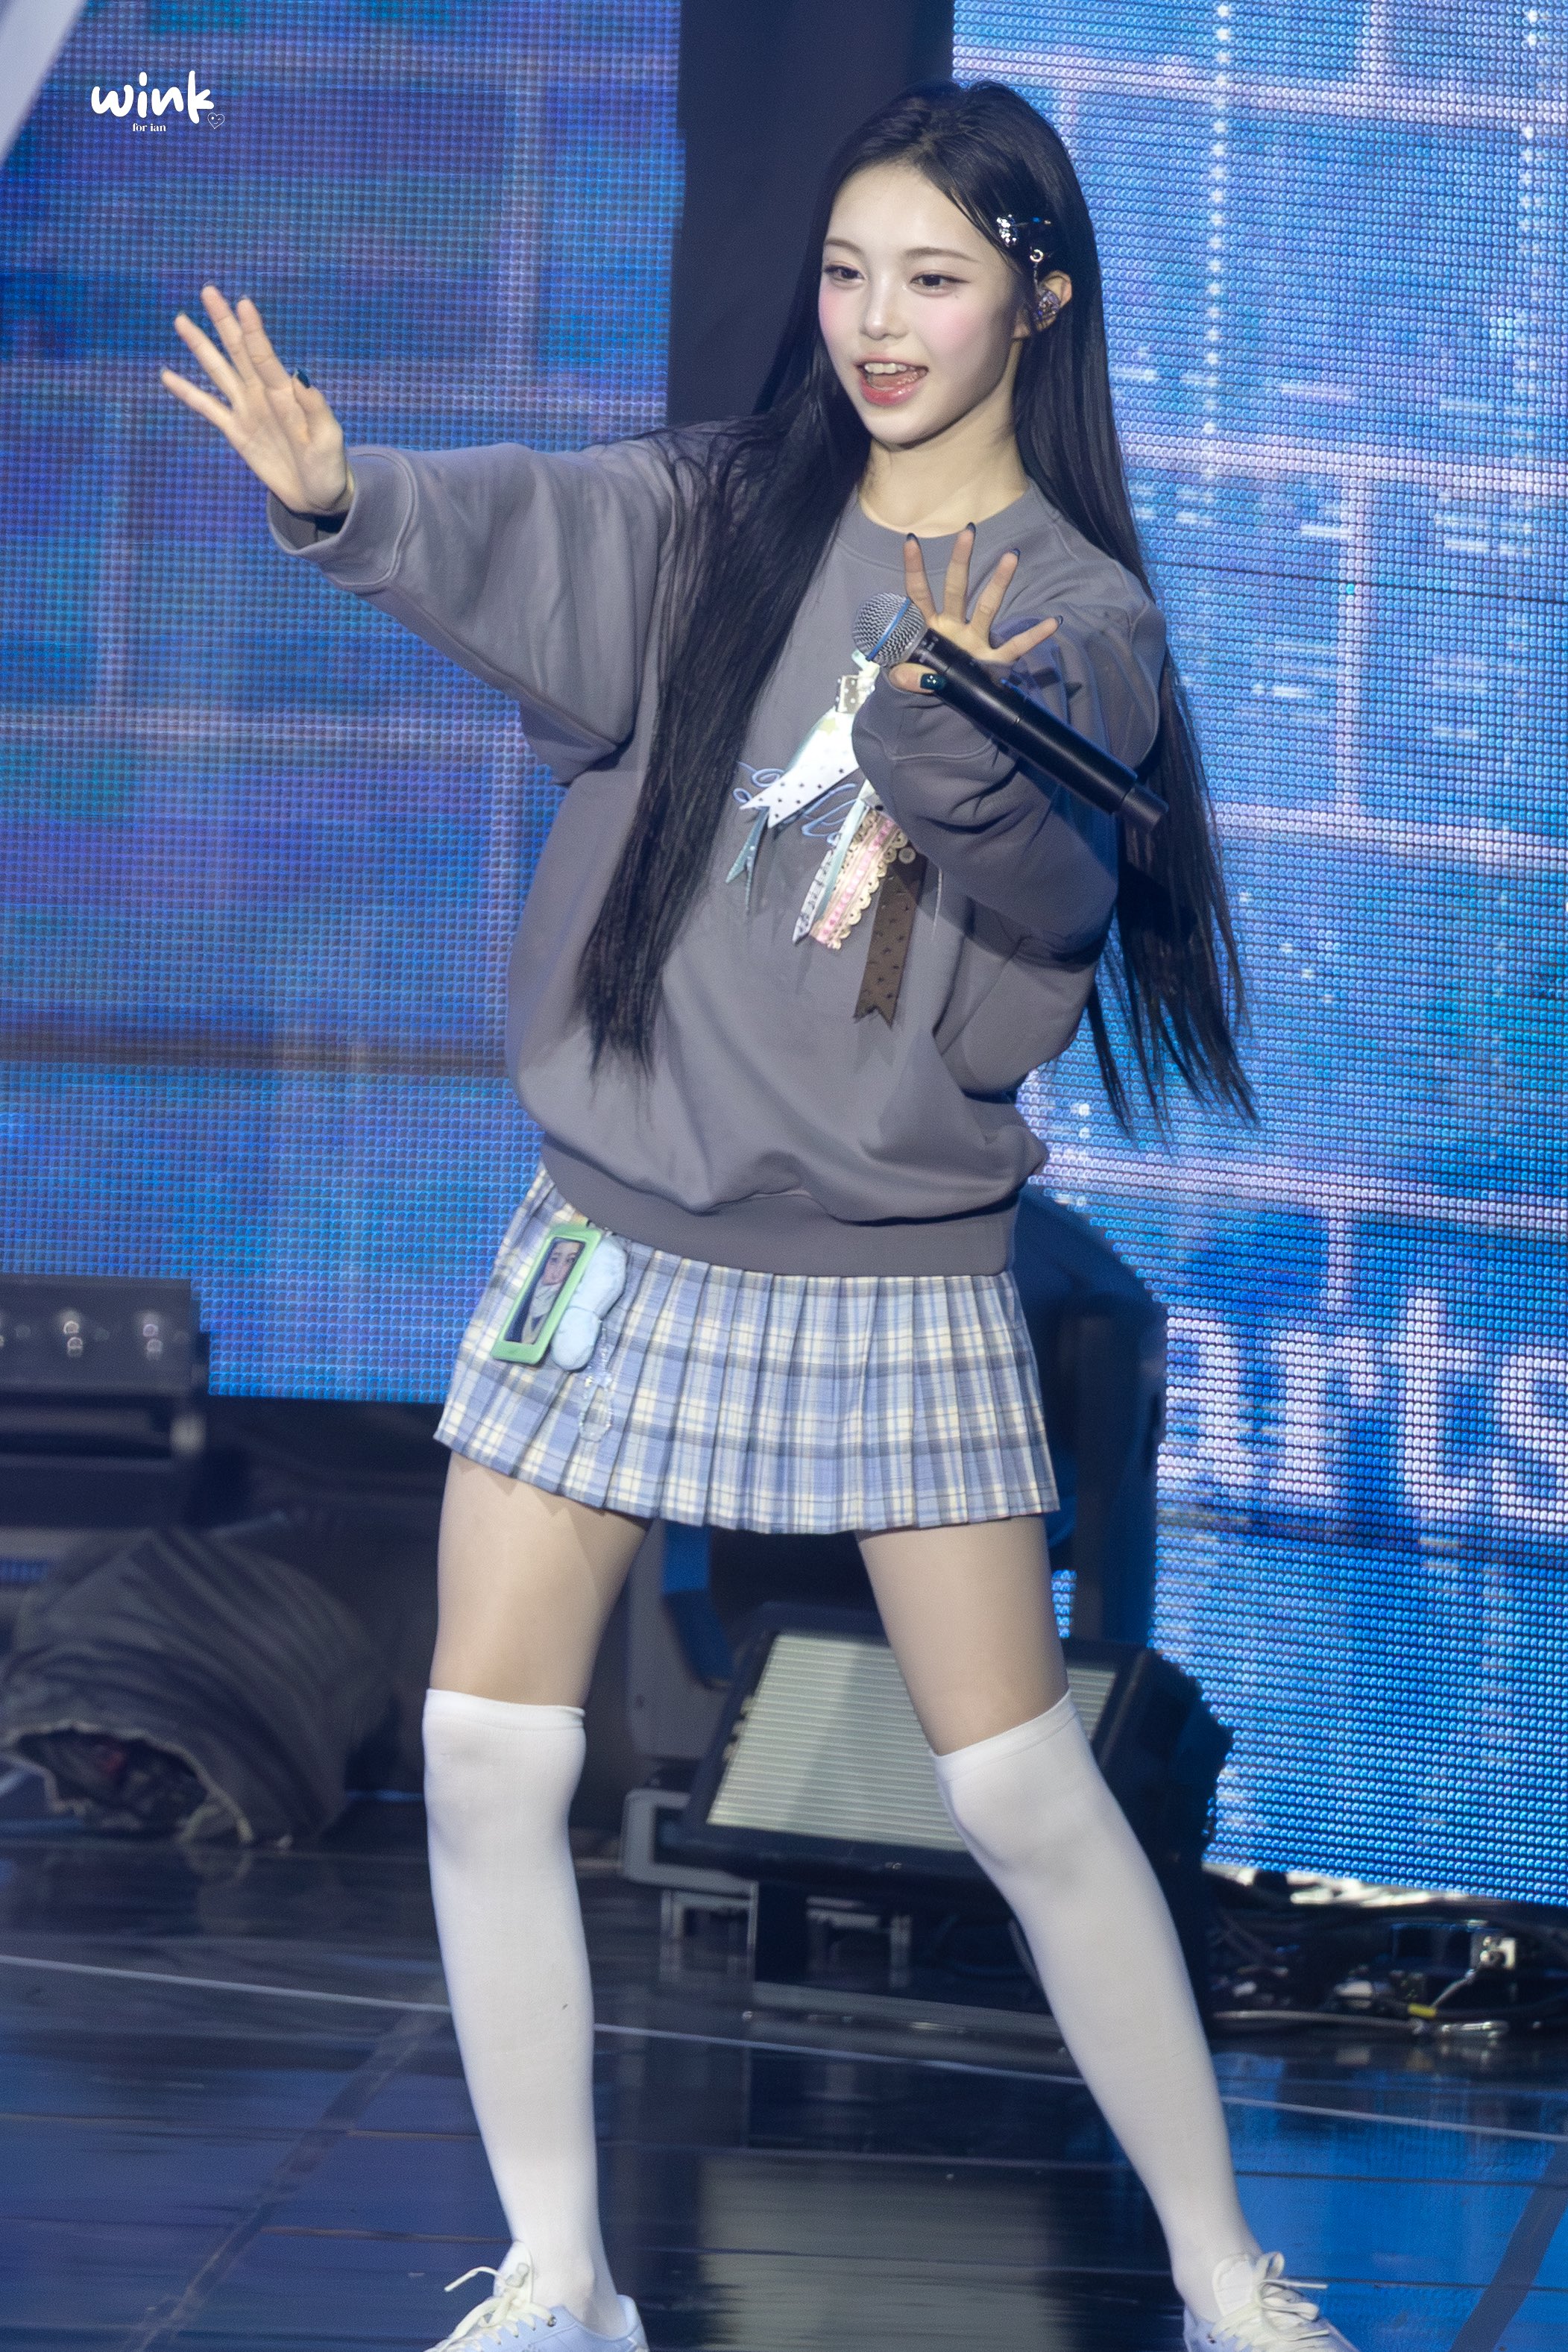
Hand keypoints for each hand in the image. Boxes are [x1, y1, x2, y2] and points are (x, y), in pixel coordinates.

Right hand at [159, 284, 352, 515]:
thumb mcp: (329, 439)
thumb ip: (316, 409)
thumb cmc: (329, 466)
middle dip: (224, 322)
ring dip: (201, 347)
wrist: (318, 495)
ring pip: (218, 371)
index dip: (254, 331)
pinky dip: (187, 392)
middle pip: (239, 351)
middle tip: (209, 291)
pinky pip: (207, 407)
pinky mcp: (236, 431)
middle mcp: (263, 395)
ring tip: (182, 320)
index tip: (243, 303)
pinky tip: (168, 376)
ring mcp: (247, 410)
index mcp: (285, 394)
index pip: (265, 356)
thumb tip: (302, 376)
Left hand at [886, 525, 1058, 692]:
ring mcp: (974, 640)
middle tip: (968, 532)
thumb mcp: (902, 677)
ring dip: (998, 583)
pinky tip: (1052, 623)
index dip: (914, 569)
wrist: (943, 698)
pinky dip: (1033, 637)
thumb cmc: (920, 676)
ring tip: (1011, 556)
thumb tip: (913, 677)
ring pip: (987, 608)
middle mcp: (952, 627)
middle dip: (960, 561)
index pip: (919, 594)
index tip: (911, 540)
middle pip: (956, 589)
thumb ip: (905, 676)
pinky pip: (1014, 648)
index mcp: (927, 626)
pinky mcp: (991, 661)